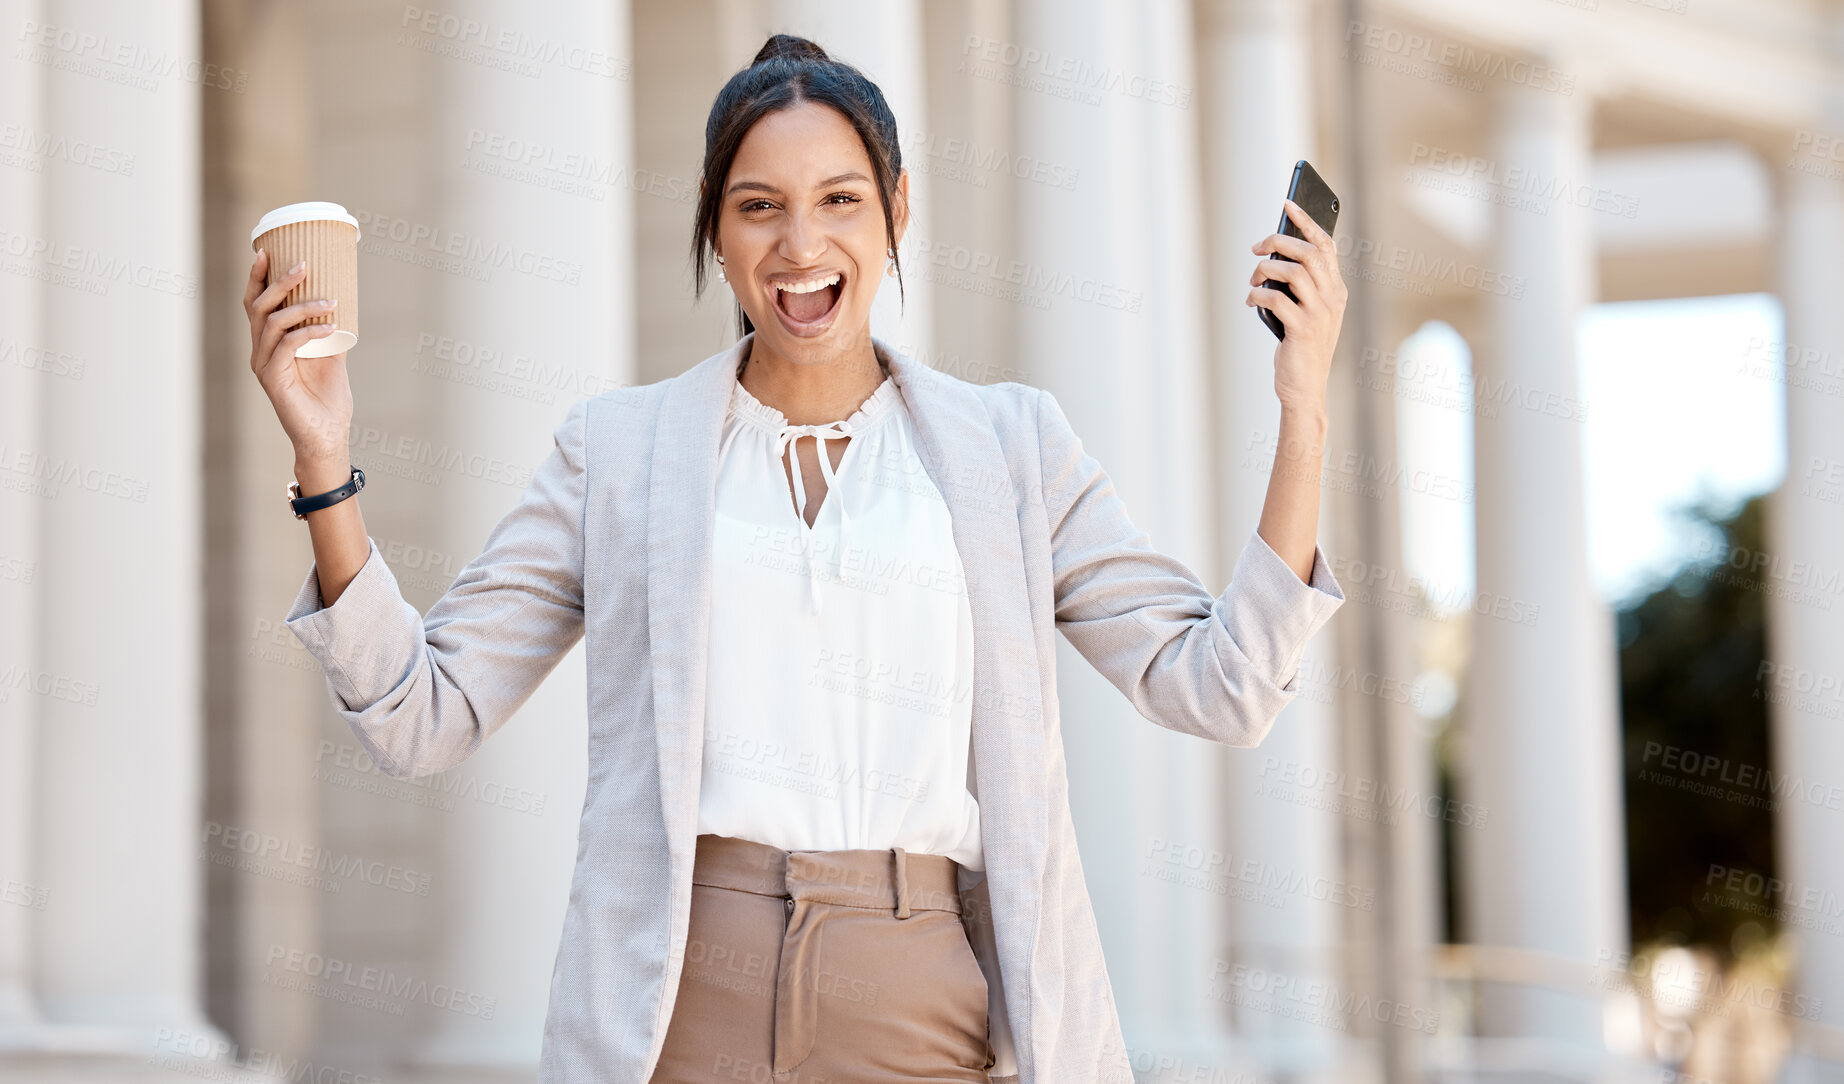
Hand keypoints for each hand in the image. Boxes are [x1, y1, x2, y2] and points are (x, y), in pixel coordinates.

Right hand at [244, 248, 353, 468]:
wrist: (327, 437)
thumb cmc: (328, 400)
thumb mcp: (332, 357)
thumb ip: (329, 331)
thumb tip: (339, 300)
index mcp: (269, 343)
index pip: (256, 304)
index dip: (257, 277)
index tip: (267, 250)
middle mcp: (260, 351)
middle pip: (259, 307)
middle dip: (279, 282)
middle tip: (303, 264)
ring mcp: (263, 364)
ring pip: (272, 323)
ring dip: (302, 306)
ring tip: (331, 301)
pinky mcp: (272, 379)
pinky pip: (286, 345)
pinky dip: (309, 332)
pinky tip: (330, 327)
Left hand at [1247, 199, 1346, 413]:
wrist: (1305, 388)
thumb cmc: (1301, 348)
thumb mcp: (1306, 312)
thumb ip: (1298, 287)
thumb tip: (1271, 258)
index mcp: (1336, 290)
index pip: (1326, 246)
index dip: (1307, 222)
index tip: (1289, 204)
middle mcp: (1332, 298)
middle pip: (1309, 253)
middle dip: (1279, 242)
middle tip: (1256, 248)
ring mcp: (1320, 314)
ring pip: (1294, 271)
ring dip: (1266, 269)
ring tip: (1253, 279)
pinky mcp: (1302, 330)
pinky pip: (1277, 299)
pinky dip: (1259, 294)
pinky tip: (1251, 301)